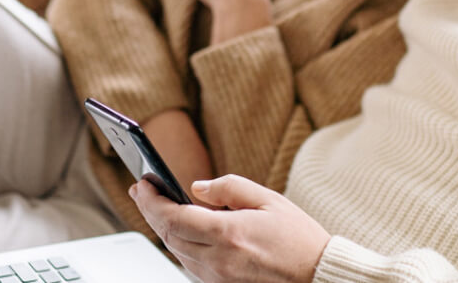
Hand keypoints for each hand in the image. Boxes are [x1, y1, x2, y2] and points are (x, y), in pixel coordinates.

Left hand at [130, 175, 330, 282]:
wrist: (315, 276)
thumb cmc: (299, 239)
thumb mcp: (270, 200)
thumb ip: (230, 188)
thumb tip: (197, 187)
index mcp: (229, 234)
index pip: (173, 217)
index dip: (152, 200)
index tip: (142, 184)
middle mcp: (217, 261)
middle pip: (168, 236)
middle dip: (150, 211)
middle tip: (142, 190)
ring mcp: (217, 278)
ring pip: (175, 251)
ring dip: (163, 228)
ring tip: (158, 205)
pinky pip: (189, 264)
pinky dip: (180, 244)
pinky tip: (182, 229)